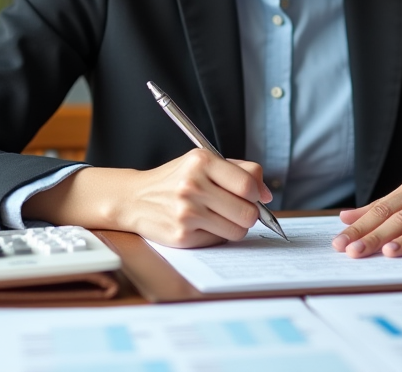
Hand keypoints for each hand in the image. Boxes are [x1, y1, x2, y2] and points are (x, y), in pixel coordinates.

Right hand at [25, 149, 270, 247]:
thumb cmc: (175, 179)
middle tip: (237, 209)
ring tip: (218, 216)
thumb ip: (239, 171)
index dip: (258, 194)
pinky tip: (201, 224)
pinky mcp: (182, 236)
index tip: (256, 196)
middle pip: (248, 212)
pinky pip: (218, 241)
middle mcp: (193, 186)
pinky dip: (216, 234)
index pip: (248, 184)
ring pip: (237, 230)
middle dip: (249, 213)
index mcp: (201, 161)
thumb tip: (267, 194)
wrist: (135, 198)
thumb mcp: (202, 162)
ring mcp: (186, 212)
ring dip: (234, 226)